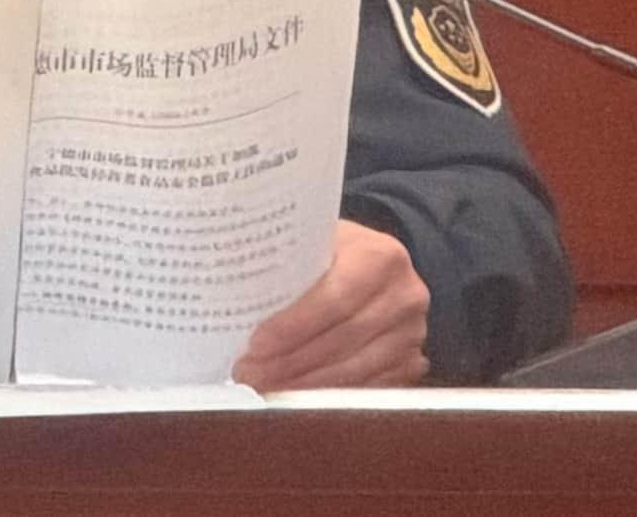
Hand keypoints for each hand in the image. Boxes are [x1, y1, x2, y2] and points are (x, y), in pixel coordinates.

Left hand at [230, 220, 426, 391]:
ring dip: (304, 385)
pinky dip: (328, 395)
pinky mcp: (411, 364)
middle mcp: (405, 296)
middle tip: (248, 374)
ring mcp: (412, 334)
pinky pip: (367, 389)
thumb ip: (288, 260)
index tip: (256, 344)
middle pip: (342, 340)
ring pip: (354, 371)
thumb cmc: (334, 251)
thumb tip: (224, 287)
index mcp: (380, 256)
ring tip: (263, 387)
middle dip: (290, 363)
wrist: (378, 267)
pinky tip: (296, 396)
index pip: (334, 298)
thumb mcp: (316, 240)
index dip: (294, 326)